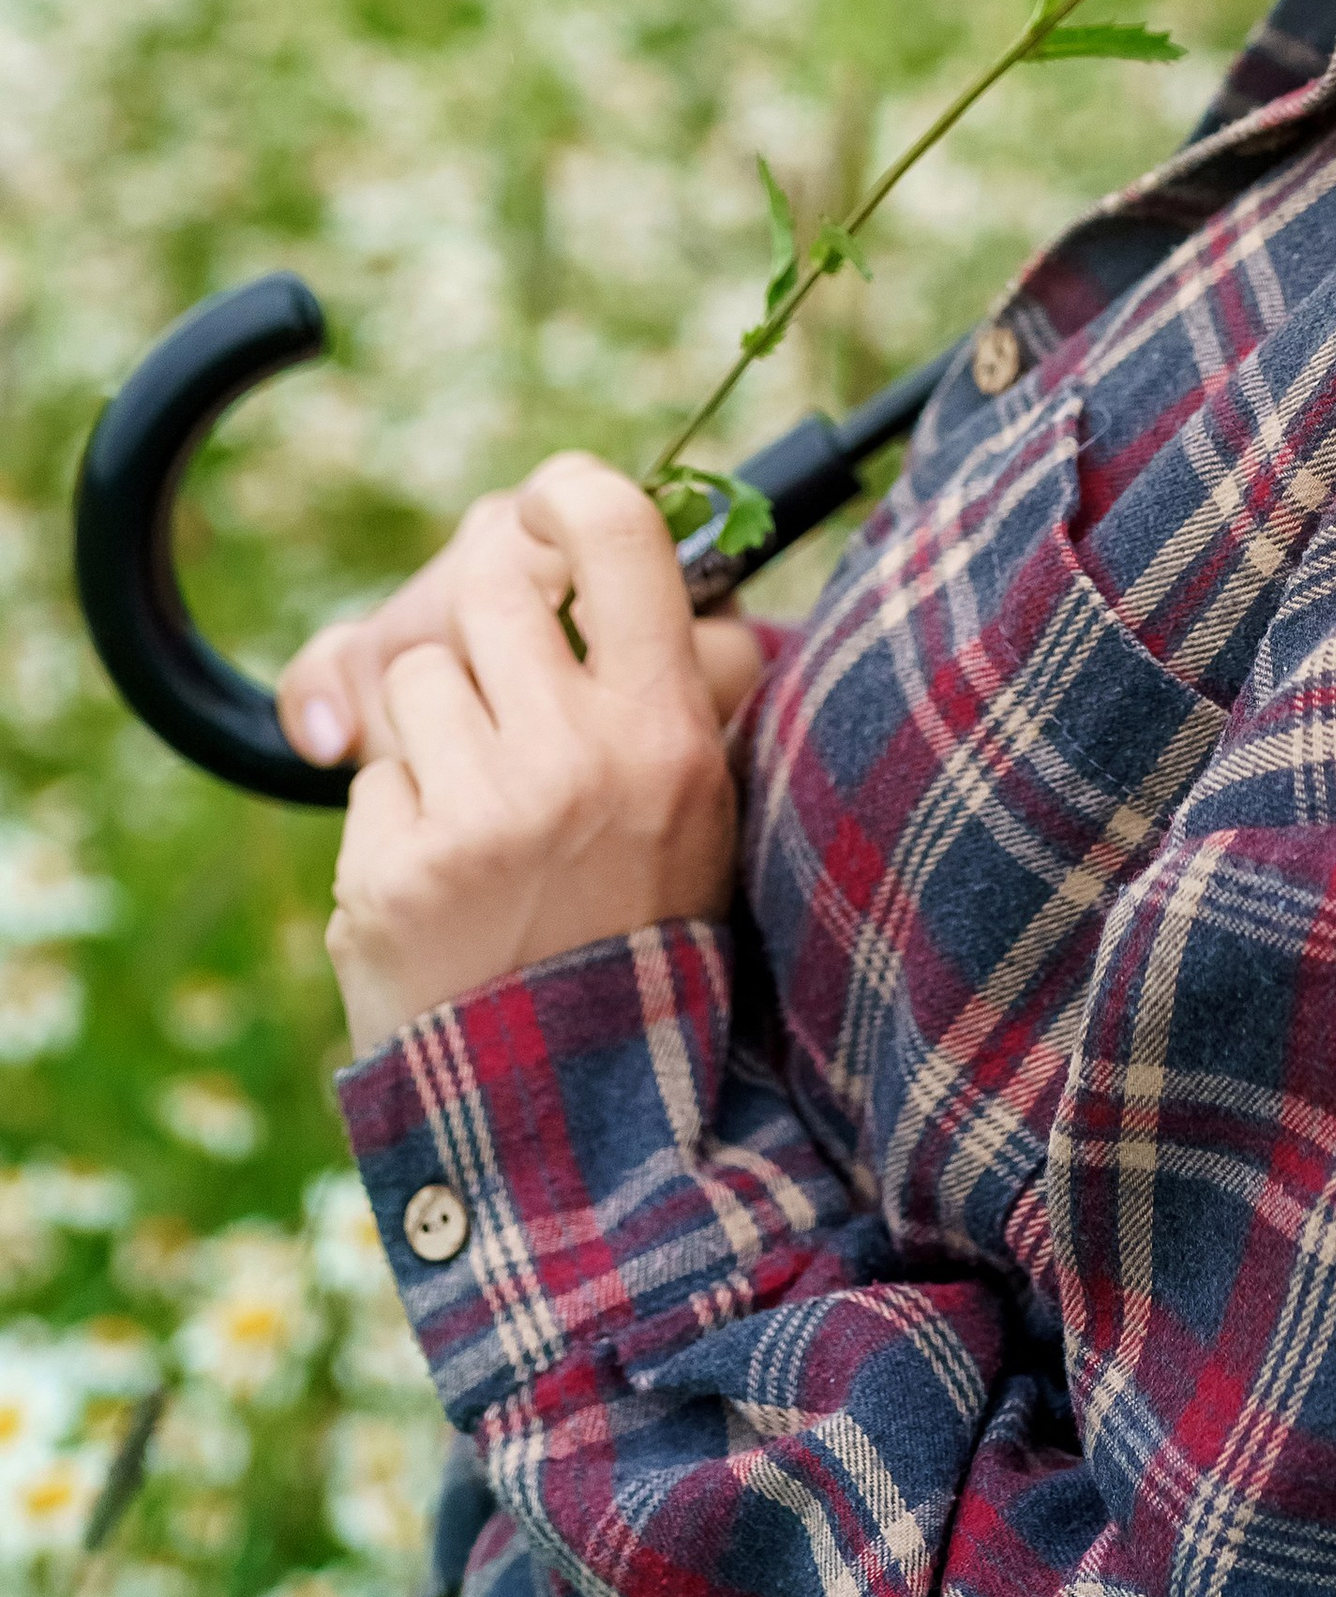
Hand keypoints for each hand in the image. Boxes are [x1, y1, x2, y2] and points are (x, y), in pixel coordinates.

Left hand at [325, 454, 739, 1058]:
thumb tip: (619, 551)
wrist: (572, 1103)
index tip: (554, 507)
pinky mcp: (389, 869)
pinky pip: (373, 772)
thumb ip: (677, 679)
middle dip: (486, 623)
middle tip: (508, 683)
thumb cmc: (639, 925)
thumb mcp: (700, 801)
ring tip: (484, 810)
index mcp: (663, 731)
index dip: (571, 493)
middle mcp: (572, 760)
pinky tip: (446, 878)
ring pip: (415, 673)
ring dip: (438, 725)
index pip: (615, 534)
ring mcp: (474, 816)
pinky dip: (399, 811)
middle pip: (487, 583)